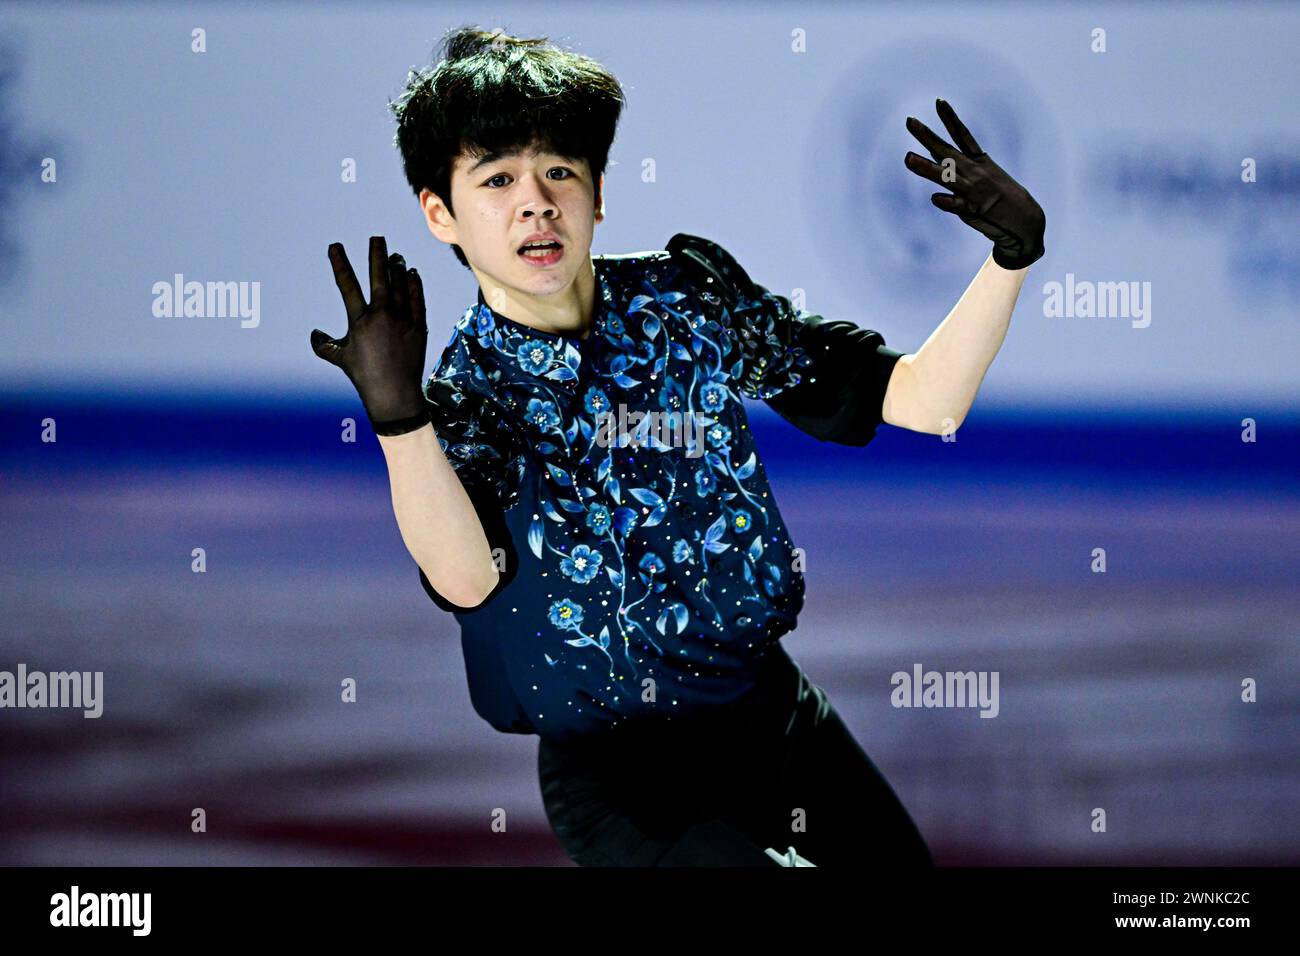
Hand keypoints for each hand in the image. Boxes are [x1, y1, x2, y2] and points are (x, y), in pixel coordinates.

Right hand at [311, 236, 429, 434]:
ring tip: (395, 256)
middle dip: (377, 255)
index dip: (340, 264)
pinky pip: (417, 300)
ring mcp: (402, 321)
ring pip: (400, 286)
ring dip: (397, 269)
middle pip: (379, 278)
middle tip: (377, 238)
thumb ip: (324, 345)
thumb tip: (314, 334)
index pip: (347, 285)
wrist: (394, 394)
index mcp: (360, 321)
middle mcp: (382, 317)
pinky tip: (412, 274)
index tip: (335, 246)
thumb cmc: (364, 376)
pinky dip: (414, 285)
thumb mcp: (340, 358)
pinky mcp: (418, 327)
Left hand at [904, 98, 1045, 269]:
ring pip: (946, 176)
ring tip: (908, 158)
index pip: (962, 136)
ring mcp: (974, 190)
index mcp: (979, 161)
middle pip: (946, 150)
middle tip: (910, 121)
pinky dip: (947, 201)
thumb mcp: (982, 176)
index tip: (939, 102)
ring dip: (927, 167)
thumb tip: (931, 157)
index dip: (950, 119)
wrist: (1026, 220)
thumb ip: (955, 167)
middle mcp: (975, 171)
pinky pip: (957, 205)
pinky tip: (936, 198)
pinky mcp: (974, 209)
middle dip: (927, 136)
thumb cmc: (1000, 198)